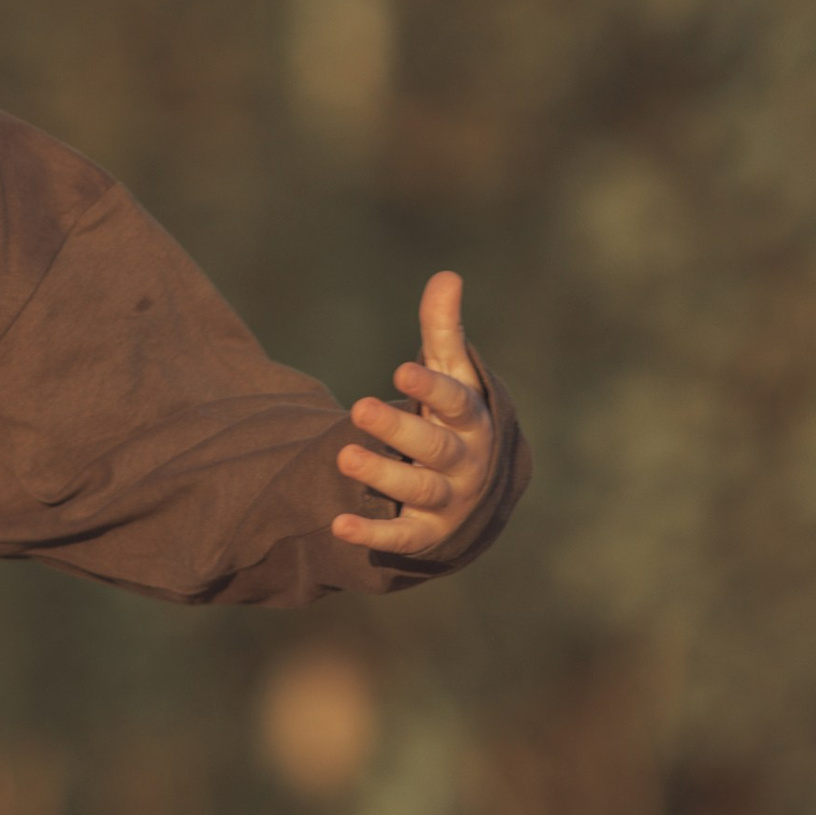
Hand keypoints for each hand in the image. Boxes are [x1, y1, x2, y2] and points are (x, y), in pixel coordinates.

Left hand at [332, 271, 496, 558]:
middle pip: (433, 447)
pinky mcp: (425, 534)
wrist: (478, 493)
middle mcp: (465, 461)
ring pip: (417, 489)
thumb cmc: (457, 420)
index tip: (400, 372)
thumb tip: (446, 275)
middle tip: (359, 408)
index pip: (456, 402)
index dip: (430, 388)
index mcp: (473, 419)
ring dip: (381, 474)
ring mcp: (447, 500)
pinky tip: (337, 526)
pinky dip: (371, 536)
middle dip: (398, 429)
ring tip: (343, 456)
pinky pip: (400, 539)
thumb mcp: (453, 377)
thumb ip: (444, 332)